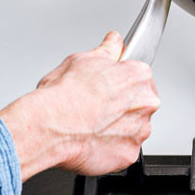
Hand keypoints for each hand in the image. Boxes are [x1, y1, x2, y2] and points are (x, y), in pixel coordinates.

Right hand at [0, 32, 159, 180]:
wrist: (49, 126)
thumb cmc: (65, 93)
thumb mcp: (84, 58)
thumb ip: (107, 49)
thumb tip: (114, 40)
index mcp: (139, 75)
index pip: (139, 76)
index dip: (120, 82)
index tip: (108, 88)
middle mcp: (146, 102)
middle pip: (139, 102)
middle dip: (122, 105)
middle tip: (98, 107)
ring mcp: (139, 130)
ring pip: (133, 127)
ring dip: (118, 127)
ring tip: (93, 125)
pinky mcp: (128, 155)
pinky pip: (124, 150)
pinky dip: (111, 148)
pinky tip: (93, 140)